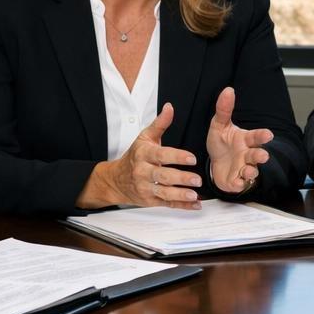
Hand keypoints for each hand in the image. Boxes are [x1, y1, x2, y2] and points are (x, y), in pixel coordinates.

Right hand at [82, 103, 203, 210]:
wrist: (116, 179)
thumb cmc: (134, 156)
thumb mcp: (145, 137)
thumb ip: (160, 123)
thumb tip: (170, 108)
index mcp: (144, 154)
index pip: (161, 155)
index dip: (177, 157)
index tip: (192, 158)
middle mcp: (143, 172)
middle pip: (163, 176)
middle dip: (181, 178)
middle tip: (197, 179)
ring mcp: (146, 188)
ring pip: (164, 193)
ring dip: (180, 194)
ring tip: (195, 195)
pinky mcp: (149, 201)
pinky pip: (166, 204)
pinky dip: (181, 206)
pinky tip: (194, 205)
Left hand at [206, 86, 271, 193]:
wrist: (215, 163)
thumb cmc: (221, 143)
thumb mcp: (219, 125)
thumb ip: (224, 109)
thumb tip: (228, 90)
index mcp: (245, 140)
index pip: (256, 136)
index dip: (262, 135)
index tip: (268, 134)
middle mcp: (247, 154)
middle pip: (257, 155)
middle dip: (260, 156)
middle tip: (264, 156)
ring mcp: (242, 168)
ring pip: (251, 171)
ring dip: (251, 171)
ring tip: (249, 170)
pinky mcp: (236, 181)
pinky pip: (240, 184)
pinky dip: (239, 184)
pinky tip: (238, 182)